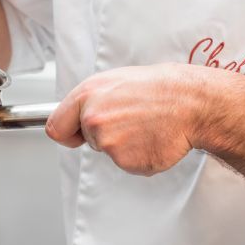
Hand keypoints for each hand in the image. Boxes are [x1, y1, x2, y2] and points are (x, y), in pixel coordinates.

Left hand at [45, 64, 233, 175]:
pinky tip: (152, 138)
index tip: (74, 136)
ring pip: (110, 152)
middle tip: (129, 121)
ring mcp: (109, 142)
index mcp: (86, 95)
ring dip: (125, 145)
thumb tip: (80, 115)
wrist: (188, 102)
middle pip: (88, 140)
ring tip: (145, 125)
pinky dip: (140, 155)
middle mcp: (93, 119)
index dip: (67, 133)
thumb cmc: (158, 88)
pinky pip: (128, 163)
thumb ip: (93, 100)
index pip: (56, 127)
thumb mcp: (116, 81)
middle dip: (104, 135)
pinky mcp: (126, 161)